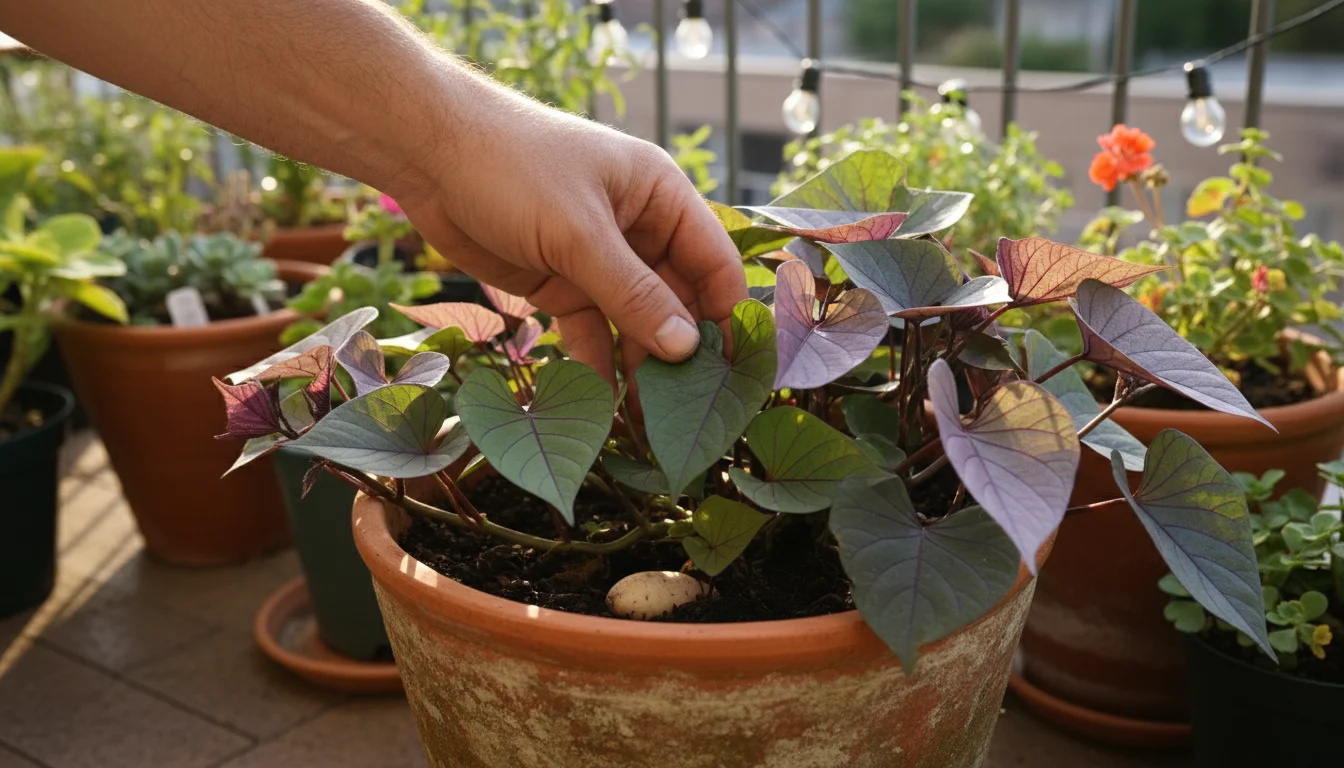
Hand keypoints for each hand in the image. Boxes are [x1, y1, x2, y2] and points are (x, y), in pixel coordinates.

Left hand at [396, 69, 744, 385]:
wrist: (427, 154)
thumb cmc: (512, 167)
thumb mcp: (578, 232)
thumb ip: (633, 294)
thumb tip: (685, 349)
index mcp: (661, 198)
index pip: (715, 264)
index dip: (727, 318)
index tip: (731, 375)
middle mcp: (639, 230)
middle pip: (678, 302)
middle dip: (680, 354)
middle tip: (684, 414)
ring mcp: (599, 260)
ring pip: (635, 324)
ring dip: (639, 369)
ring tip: (647, 423)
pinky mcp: (561, 284)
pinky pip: (591, 332)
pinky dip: (595, 365)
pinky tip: (599, 405)